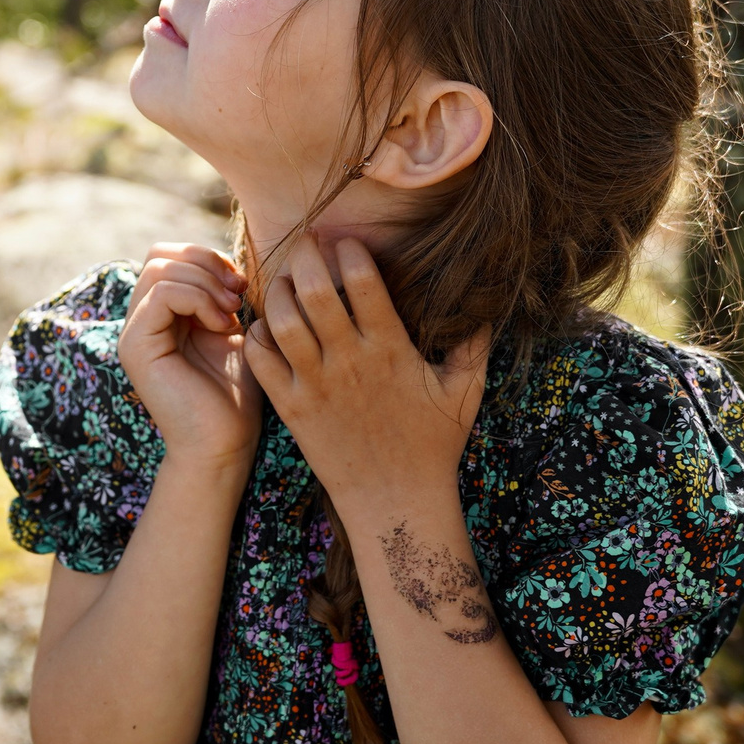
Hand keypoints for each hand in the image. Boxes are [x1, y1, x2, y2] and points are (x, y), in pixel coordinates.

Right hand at [119, 242, 262, 470]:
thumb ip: (220, 294)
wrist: (226, 443)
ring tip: (231, 314)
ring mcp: (133, 332)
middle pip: (160, 254)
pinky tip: (221, 326)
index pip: (168, 255)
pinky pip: (162, 293)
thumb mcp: (231, 329)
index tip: (240, 285)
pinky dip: (199, 299)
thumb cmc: (235, 393)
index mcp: (160, 315)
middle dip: (207, 264)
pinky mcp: (136, 346)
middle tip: (237, 296)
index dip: (207, 257)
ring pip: (159, 268)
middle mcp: (140, 320)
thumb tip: (226, 259)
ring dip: (206, 283)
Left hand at [243, 237, 488, 520]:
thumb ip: (474, 345)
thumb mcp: (464, 392)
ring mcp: (316, 386)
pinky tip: (268, 326)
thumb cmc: (433, 446)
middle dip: (306, 254)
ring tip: (284, 278)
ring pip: (282, 321)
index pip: (363, 281)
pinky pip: (262, 361)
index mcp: (390, 350)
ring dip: (278, 291)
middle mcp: (349, 362)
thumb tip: (485, 305)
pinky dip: (258, 335)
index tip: (348, 242)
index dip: (352, 251)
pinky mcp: (292, 409)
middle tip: (306, 240)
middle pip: (313, 291)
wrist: (395, 503)